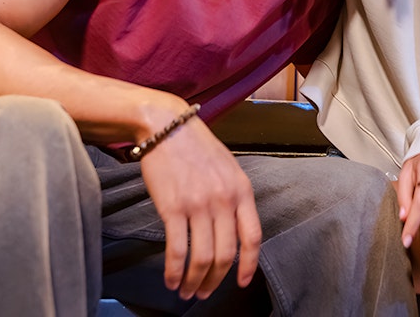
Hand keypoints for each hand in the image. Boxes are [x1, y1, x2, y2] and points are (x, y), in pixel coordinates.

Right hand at [140, 117, 261, 299]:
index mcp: (242, 191)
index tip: (242, 282)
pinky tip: (171, 279)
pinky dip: (174, 270)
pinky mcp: (173, 207)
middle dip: (215, 280)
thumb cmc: (197, 148)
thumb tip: (234, 230)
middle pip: (226, 254)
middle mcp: (224, 200)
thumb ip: (234, 197)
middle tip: (204, 293)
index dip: (249, 264)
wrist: (167, 126)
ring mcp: (199, 205)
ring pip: (202, 257)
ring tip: (186, 291)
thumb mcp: (228, 169)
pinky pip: (177, 249)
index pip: (253, 237)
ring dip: (194, 281)